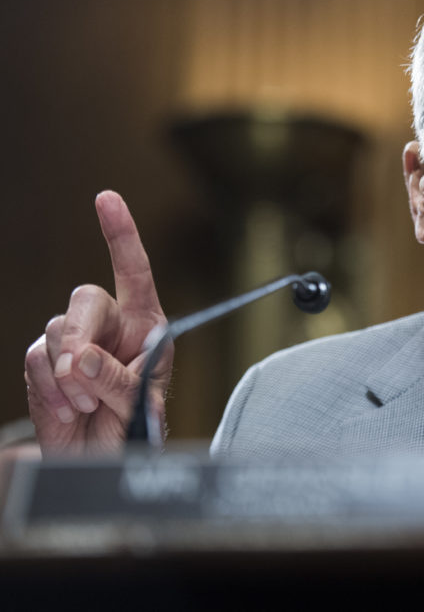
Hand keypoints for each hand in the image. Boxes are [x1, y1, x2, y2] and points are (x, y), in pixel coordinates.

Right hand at [24, 191, 171, 455]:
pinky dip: (48, 390)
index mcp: (147, 326)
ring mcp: (73, 344)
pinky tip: (69, 412)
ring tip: (88, 407)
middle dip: (80, 335)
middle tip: (81, 374)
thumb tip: (79, 356)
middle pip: (84, 300)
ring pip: (55, 331)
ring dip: (67, 375)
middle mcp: (110, 327)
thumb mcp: (140, 408)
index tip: (106, 199)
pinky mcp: (44, 364)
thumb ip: (116, 381)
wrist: (100, 466)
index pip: (135, 272)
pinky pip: (34, 360)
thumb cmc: (134, 434)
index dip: (121, 235)